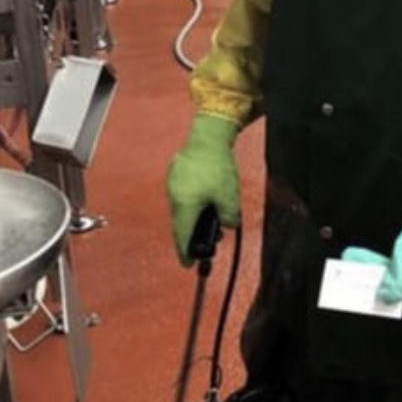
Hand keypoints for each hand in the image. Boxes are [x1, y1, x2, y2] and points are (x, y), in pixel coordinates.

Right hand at [165, 113, 241, 266]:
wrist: (207, 137)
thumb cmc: (218, 169)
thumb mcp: (229, 196)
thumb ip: (229, 217)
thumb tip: (228, 226)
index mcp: (185, 207)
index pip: (182, 236)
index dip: (185, 252)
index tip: (188, 264)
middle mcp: (174, 198)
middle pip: (181, 224)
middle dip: (193, 234)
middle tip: (206, 240)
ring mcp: (172, 185)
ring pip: (182, 209)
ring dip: (194, 217)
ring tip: (211, 216)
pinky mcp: (174, 174)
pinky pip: (182, 196)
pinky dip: (192, 203)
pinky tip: (205, 197)